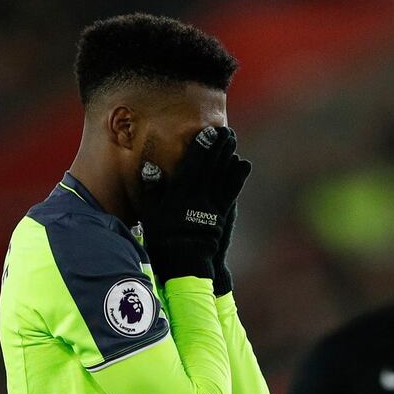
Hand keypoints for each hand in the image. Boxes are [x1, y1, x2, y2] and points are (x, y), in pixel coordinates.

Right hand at [140, 126, 246, 283]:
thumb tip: (150, 168)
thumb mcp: (150, 214)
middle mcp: (200, 197)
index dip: (202, 148)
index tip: (208, 132)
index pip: (193, 166)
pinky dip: (237, 177)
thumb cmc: (162, 238)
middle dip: (219, 148)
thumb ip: (152, 191)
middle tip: (227, 131)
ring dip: (229, 157)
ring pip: (223, 177)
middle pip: (212, 167)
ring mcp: (213, 206)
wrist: (184, 263)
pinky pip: (231, 192)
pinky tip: (243, 164)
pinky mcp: (221, 214)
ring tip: (234, 142)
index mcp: (181, 195)